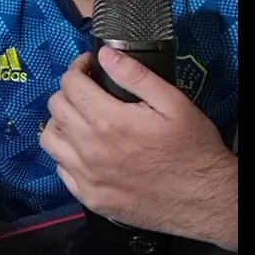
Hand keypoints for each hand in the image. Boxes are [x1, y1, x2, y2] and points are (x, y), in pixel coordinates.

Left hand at [39, 49, 236, 247]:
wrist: (204, 198)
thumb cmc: (192, 148)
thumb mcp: (173, 103)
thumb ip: (136, 76)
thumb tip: (105, 55)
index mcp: (109, 121)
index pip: (70, 84)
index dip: (78, 68)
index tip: (91, 66)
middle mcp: (90, 150)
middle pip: (56, 108)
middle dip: (69, 90)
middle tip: (89, 89)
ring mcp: (87, 178)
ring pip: (50, 139)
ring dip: (61, 122)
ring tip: (82, 117)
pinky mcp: (91, 199)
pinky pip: (61, 170)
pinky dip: (67, 154)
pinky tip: (86, 149)